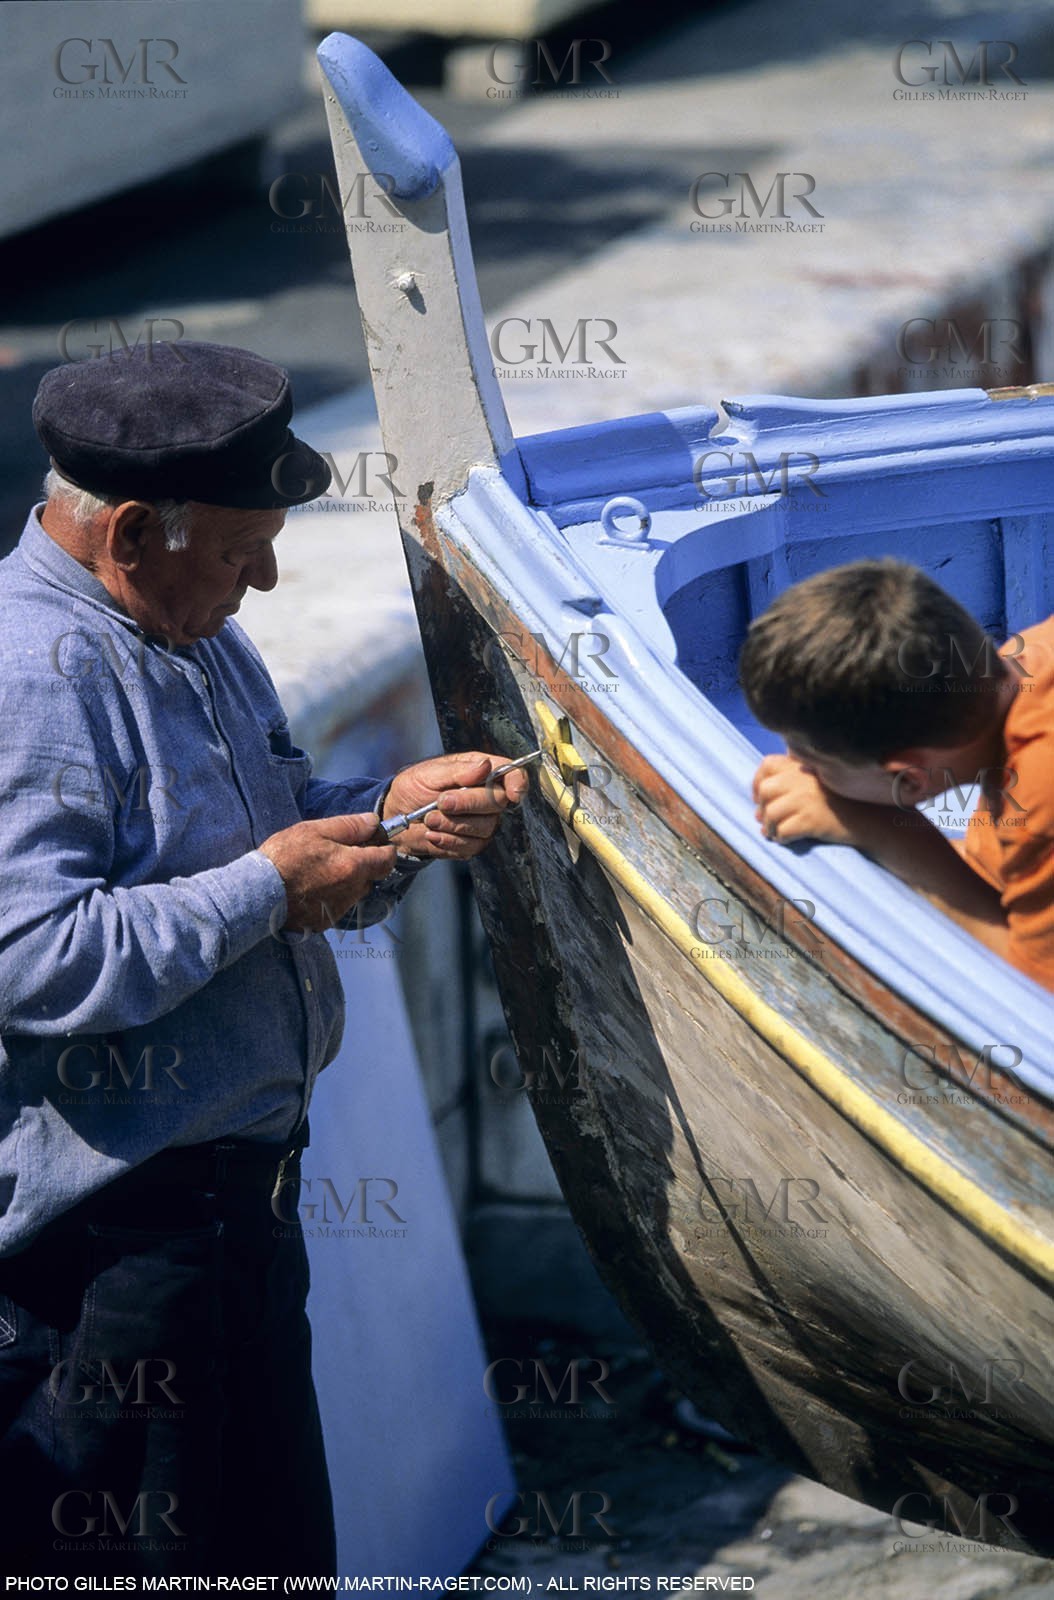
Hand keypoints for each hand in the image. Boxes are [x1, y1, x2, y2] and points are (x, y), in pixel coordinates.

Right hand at [259, 813, 396, 931]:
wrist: (257, 892)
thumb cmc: (284, 857)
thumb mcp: (314, 830)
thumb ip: (349, 826)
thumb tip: (373, 822)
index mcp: (353, 866)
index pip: (387, 859)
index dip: (384, 848)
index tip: (374, 842)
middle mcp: (351, 891)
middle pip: (371, 876)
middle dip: (362, 864)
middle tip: (338, 853)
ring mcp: (338, 909)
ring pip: (355, 892)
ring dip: (347, 881)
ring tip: (320, 871)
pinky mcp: (325, 922)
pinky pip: (338, 905)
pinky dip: (331, 896)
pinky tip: (311, 887)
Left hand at [382, 751, 529, 859]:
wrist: (396, 816)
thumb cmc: (413, 787)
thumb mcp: (430, 773)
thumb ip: (458, 771)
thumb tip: (485, 766)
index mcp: (480, 771)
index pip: (512, 774)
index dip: (518, 783)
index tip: (512, 794)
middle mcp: (486, 796)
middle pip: (497, 802)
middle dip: (468, 804)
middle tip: (441, 802)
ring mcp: (482, 822)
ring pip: (484, 828)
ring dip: (453, 825)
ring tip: (429, 819)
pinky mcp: (471, 843)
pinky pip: (470, 847)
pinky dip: (448, 842)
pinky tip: (432, 834)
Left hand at [752, 754, 861, 845]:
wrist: (870, 818)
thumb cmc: (843, 803)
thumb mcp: (818, 783)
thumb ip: (791, 785)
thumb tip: (757, 812)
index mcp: (804, 765)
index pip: (768, 765)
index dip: (758, 782)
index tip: (760, 798)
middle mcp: (803, 779)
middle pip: (765, 791)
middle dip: (762, 808)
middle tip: (767, 821)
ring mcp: (806, 799)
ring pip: (771, 813)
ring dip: (770, 827)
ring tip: (775, 833)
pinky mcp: (811, 820)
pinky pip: (783, 831)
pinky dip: (781, 838)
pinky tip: (788, 839)